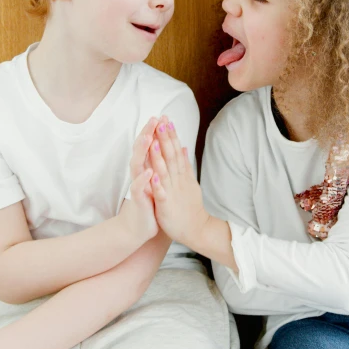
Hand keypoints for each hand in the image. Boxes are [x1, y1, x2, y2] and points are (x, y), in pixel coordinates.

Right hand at [117, 117, 158, 244]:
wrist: (138, 228)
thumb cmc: (149, 202)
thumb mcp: (156, 181)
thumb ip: (159, 164)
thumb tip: (165, 147)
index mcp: (146, 169)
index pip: (148, 146)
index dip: (154, 132)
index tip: (161, 117)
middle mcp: (139, 174)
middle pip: (141, 150)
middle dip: (147, 134)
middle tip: (153, 119)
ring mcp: (137, 186)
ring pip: (137, 165)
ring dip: (142, 152)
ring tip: (147, 138)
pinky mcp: (138, 200)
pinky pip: (139, 188)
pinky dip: (144, 179)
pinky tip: (150, 171)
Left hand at [148, 117, 208, 247]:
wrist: (196, 229)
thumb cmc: (190, 206)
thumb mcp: (190, 181)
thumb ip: (186, 165)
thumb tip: (183, 146)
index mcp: (182, 174)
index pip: (176, 150)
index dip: (170, 134)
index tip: (165, 118)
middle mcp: (178, 180)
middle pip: (171, 156)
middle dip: (165, 138)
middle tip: (161, 120)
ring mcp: (172, 192)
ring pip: (165, 171)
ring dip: (160, 156)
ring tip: (155, 141)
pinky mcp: (166, 205)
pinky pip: (161, 193)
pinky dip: (157, 183)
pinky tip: (152, 173)